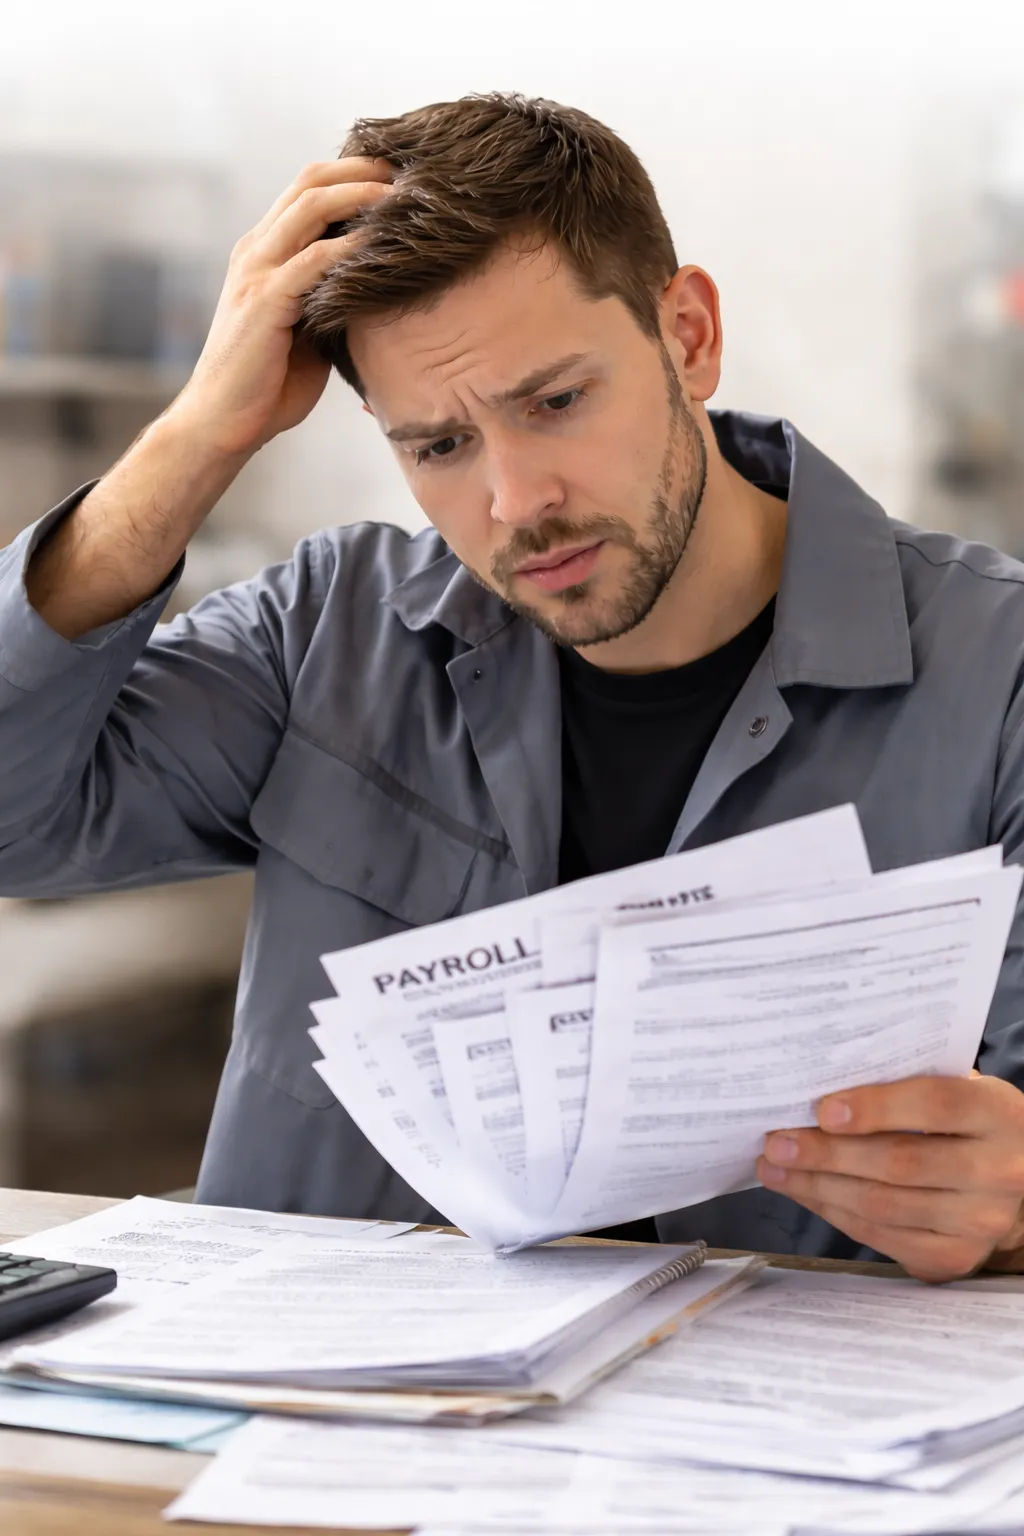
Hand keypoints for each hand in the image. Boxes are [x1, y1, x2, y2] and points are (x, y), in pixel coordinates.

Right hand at [169, 158, 395, 456]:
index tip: (397, 176)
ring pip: (310, 207)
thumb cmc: (266, 385)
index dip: (351, 174)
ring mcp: (256, 272)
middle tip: (408, 170)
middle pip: (309, 182)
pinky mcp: (264, 301)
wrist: (222, 422)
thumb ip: (330, 301)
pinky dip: (350, 247)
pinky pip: (313, 260)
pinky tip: (382, 245)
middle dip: (362, 170)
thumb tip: (378, 291)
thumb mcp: (307, 332)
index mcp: (263, 253)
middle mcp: (256, 251)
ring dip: (360, 195)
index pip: (306, 190)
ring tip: (402, 195)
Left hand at [756, 1074, 1023, 1281]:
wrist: (1015, 1178)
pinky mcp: (954, 1258)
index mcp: (1000, 1115)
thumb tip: (823, 1079)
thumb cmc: (966, 1121)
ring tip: (774, 1168)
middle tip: (776, 1142)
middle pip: (901, 1163)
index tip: (822, 1109)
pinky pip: (881, 1238)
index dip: (876, 1107)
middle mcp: (999, 1172)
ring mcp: (979, 1223)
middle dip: (827, 1153)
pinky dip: (834, 1214)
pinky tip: (805, 1193)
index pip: (936, 1105)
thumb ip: (905, 1080)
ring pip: (884, 1207)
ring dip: (818, 1187)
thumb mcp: (956, 1087)